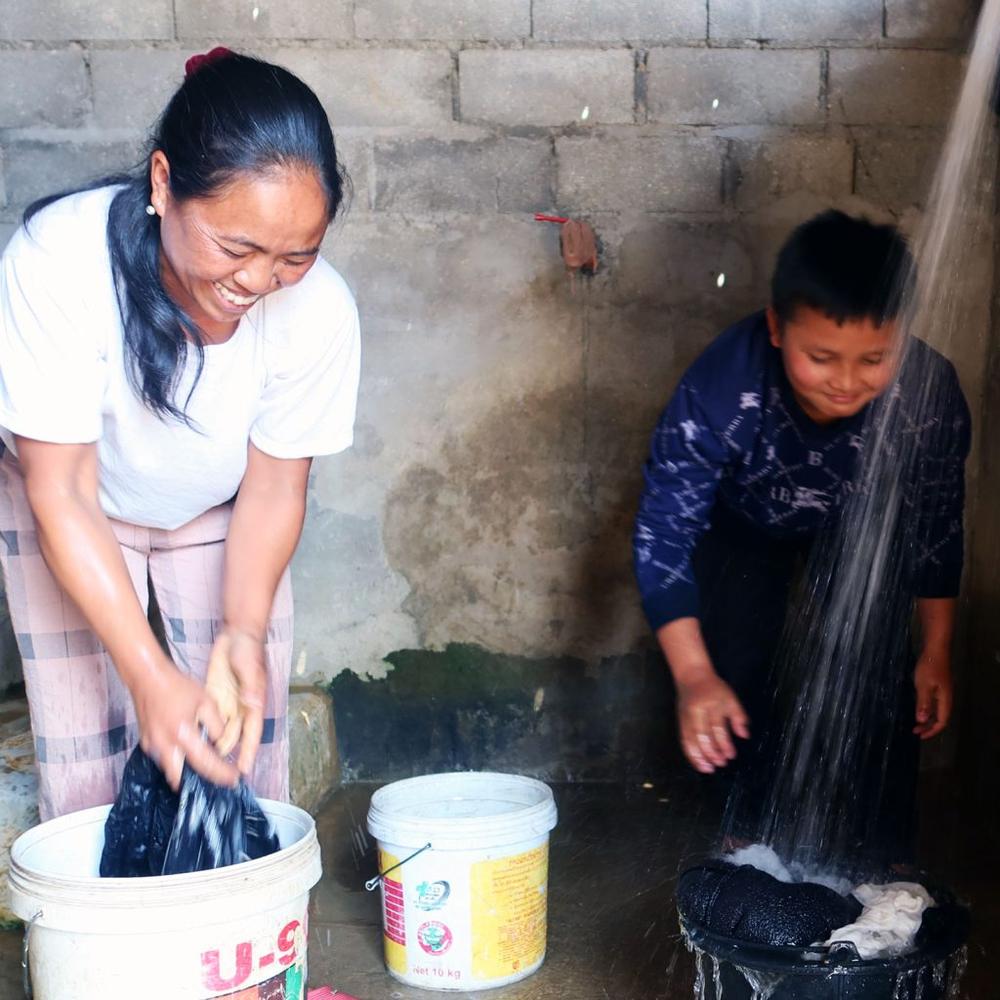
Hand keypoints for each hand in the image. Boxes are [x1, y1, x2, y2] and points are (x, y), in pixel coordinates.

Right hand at [130, 658, 237, 789]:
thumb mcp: (206, 700)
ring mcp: (152, 747)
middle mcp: (164, 746)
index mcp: (183, 734)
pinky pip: (163, 760)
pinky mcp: (145, 744)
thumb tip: (221, 743)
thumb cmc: (178, 686)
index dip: (222, 773)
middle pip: (182, 778)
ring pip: (171, 771)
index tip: (235, 779)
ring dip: (187, 773)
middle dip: (201, 781)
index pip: (206, 762)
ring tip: (205, 768)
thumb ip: (216, 725)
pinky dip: (177, 762)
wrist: (147, 678)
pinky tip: (188, 755)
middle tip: (218, 779)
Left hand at [205, 626, 266, 776]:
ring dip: (215, 746)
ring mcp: (229, 702)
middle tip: (219, 775)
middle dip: (228, 755)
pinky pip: (210, 719)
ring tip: (204, 765)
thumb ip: (251, 686)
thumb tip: (252, 703)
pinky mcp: (216, 696)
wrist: (237, 633)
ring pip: (221, 731)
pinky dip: (204, 731)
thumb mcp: (250, 667)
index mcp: (254, 702)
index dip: (249, 751)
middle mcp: (242, 707)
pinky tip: (194, 741)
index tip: (244, 769)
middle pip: (235, 736)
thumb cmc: (248, 650)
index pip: (252, 732)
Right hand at [676, 673, 749, 772]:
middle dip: (711, 752)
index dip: (724, 743)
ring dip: (698, 756)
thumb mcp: (730, 697)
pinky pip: (683, 739)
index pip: (717, 728)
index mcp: (711, 704)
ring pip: (690, 739)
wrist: (691, 675)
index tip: (731, 755)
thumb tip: (744, 735)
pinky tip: (696, 761)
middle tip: (720, 764)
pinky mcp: (679, 720)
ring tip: (707, 768)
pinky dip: (689, 752)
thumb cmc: (714, 687)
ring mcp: (685, 716)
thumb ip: (738, 716)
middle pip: (702, 735)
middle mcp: (696, 711)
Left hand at [913, 648, 951, 739]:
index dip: (932, 730)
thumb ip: (923, 703)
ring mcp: (942, 692)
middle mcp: (946, 698)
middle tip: (915, 730)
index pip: (942, 721)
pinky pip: (933, 703)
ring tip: (915, 722)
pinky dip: (926, 709)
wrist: (935, 650)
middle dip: (928, 726)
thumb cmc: (929, 667)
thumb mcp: (923, 686)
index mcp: (945, 700)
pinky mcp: (937, 686)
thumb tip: (921, 720)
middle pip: (940, 718)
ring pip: (937, 711)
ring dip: (927, 718)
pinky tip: (918, 708)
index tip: (919, 735)